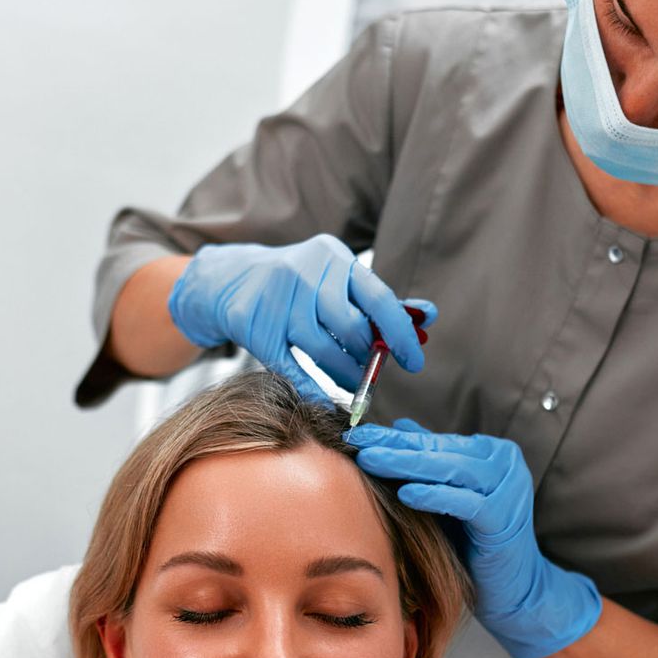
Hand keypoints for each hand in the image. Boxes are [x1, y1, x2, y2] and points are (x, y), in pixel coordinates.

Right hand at [167, 235, 434, 400]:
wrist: (229, 279)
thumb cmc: (297, 283)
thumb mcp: (336, 278)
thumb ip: (378, 300)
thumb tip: (428, 317)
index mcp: (334, 257)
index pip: (378, 298)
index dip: (400, 334)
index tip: (414, 361)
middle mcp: (305, 273)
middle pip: (351, 328)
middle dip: (368, 357)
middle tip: (372, 372)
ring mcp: (278, 300)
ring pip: (324, 349)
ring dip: (346, 375)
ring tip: (353, 384)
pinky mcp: (255, 327)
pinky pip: (292, 367)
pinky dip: (314, 388)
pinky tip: (328, 399)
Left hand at [347, 420, 601, 657]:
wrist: (513, 588)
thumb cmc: (476, 543)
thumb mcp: (449, 496)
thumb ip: (431, 462)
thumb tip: (400, 425)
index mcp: (493, 453)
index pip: (437, 440)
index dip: (397, 437)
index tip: (361, 433)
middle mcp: (505, 464)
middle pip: (441, 450)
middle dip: (396, 446)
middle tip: (359, 442)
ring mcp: (508, 489)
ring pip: (451, 469)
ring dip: (407, 464)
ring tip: (372, 461)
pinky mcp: (504, 517)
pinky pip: (465, 503)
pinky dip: (435, 496)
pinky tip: (406, 493)